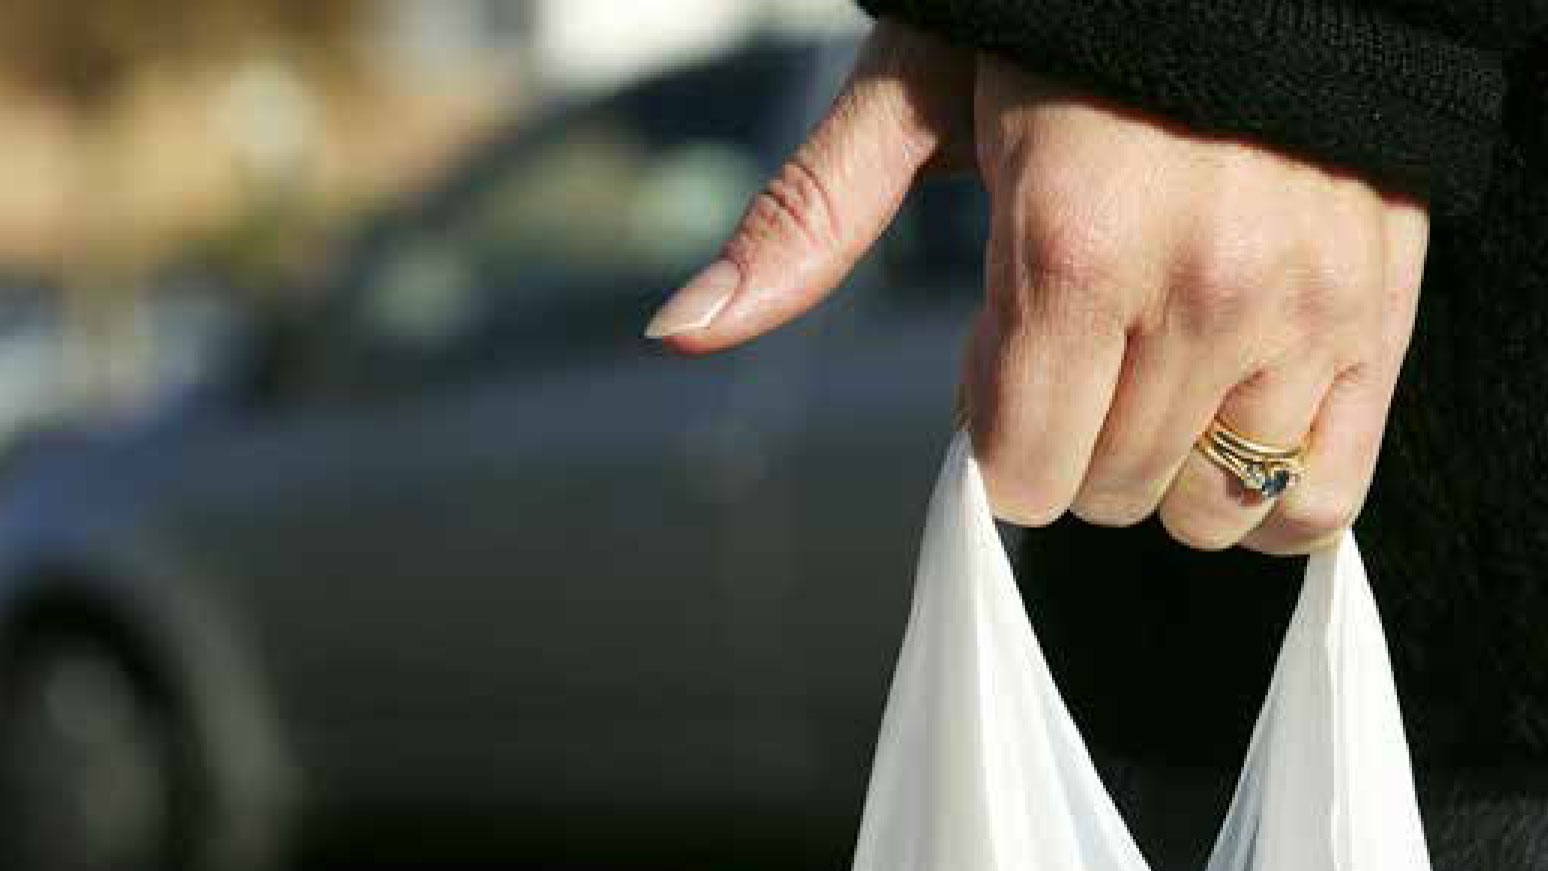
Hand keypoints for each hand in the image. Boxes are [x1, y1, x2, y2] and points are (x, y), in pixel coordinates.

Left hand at [645, 21, 1429, 554]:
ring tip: (1156, 376)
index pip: (1019, 466)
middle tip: (1077, 354)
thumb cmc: (1065, 20)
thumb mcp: (916, 94)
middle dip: (1067, 447)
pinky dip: (1270, 491)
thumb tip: (682, 328)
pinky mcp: (1380, 317)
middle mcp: (1200, 291)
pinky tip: (1232, 422)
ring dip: (1160, 470)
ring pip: (1209, 510)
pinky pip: (1324, 497)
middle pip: (1105, 492)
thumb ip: (808, 219)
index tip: (1002, 376)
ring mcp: (1305, 310)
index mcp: (1073, 242)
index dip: (995, 437)